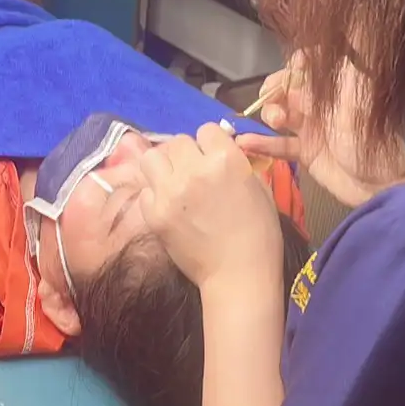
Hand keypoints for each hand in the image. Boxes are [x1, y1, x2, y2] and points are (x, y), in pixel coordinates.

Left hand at [140, 123, 283, 292]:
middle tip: (193, 174)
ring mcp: (169, 192)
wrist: (238, 275)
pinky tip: (169, 208)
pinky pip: (145, 190)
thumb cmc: (259, 234)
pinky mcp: (153, 214)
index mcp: (226, 160)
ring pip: (152, 158)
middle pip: (178, 142)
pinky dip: (155, 196)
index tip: (212, 158)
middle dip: (187, 155)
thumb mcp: (259, 189)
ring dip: (164, 168)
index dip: (210, 144)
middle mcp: (194, 170)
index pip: (206, 130)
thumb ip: (238, 163)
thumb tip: (224, 149)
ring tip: (174, 184)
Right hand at [236, 51, 404, 207]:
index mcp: (335, 85)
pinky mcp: (306, 153)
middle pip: (286, 88)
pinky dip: (262, 143)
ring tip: (275, 121)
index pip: (306, 65)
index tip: (293, 72)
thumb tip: (361, 10)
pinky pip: (279, 144)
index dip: (294, 67)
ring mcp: (312, 128)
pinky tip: (245, 143)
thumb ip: (359, 52)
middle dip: (274, 91)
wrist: (382, 183)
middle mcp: (322, 103)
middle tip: (276, 102)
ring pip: (279, 113)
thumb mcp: (362, 90)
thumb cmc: (371, 134)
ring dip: (269, 114)